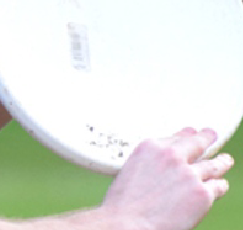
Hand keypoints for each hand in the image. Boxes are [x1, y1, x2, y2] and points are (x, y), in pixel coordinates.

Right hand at [101, 128, 233, 229]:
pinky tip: (221, 184)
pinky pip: (217, 186)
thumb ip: (152, 159)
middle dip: (206, 137)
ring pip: (213, 165)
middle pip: (197, 143)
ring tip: (226, 160)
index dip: (187, 134)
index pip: (176, 136)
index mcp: (151, 146)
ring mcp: (189, 173)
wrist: (129, 222)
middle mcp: (172, 155)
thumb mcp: (133, 167)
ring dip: (221, 162)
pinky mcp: (202, 193)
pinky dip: (220, 185)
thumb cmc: (125, 200)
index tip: (192, 131)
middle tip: (211, 134)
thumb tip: (166, 160)